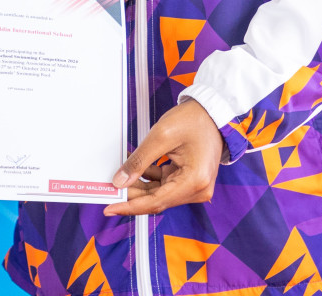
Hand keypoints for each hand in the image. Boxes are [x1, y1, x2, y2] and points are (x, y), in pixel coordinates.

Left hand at [104, 100, 224, 215]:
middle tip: (109, 189)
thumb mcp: (161, 136)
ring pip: (158, 193)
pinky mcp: (188, 180)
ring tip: (120, 175)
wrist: (212, 113)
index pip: (156, 202)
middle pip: (157, 199)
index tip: (110, 208)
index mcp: (195, 181)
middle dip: (132, 194)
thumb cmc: (195, 120)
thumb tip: (121, 180)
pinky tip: (135, 169)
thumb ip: (139, 160)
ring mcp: (194, 186)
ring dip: (139, 185)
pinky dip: (148, 178)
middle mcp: (197, 189)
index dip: (130, 206)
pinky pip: (164, 185)